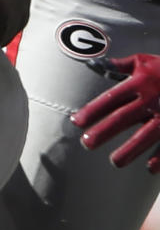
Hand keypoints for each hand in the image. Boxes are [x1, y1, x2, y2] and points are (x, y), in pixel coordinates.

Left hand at [71, 54, 159, 170]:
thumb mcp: (144, 61)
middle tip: (87, 143)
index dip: (93, 110)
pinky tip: (150, 167)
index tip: (76, 122)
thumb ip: (120, 65)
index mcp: (141, 82)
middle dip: (105, 131)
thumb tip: (95, 64)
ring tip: (115, 161)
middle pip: (124, 117)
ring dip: (131, 149)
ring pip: (147, 134)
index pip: (112, 98)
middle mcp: (152, 98)